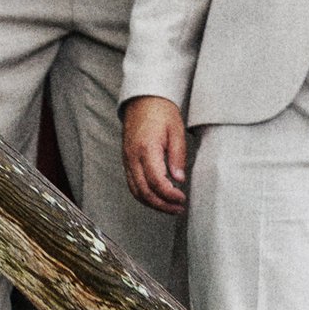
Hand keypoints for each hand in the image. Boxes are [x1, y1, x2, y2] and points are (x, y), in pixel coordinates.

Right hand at [123, 93, 188, 214]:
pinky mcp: (126, 161)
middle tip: (178, 209)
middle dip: (162, 205)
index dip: (169, 195)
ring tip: (170, 208)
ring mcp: (127, 160)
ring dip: (153, 204)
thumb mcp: (177, 131)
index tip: (182, 198)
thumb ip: (177, 156)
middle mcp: (133, 157)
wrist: (143, 100)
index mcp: (146, 149)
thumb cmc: (161, 112)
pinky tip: (157, 198)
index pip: (156, 181)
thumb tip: (178, 179)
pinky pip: (132, 184)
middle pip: (144, 191)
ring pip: (136, 191)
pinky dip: (144, 196)